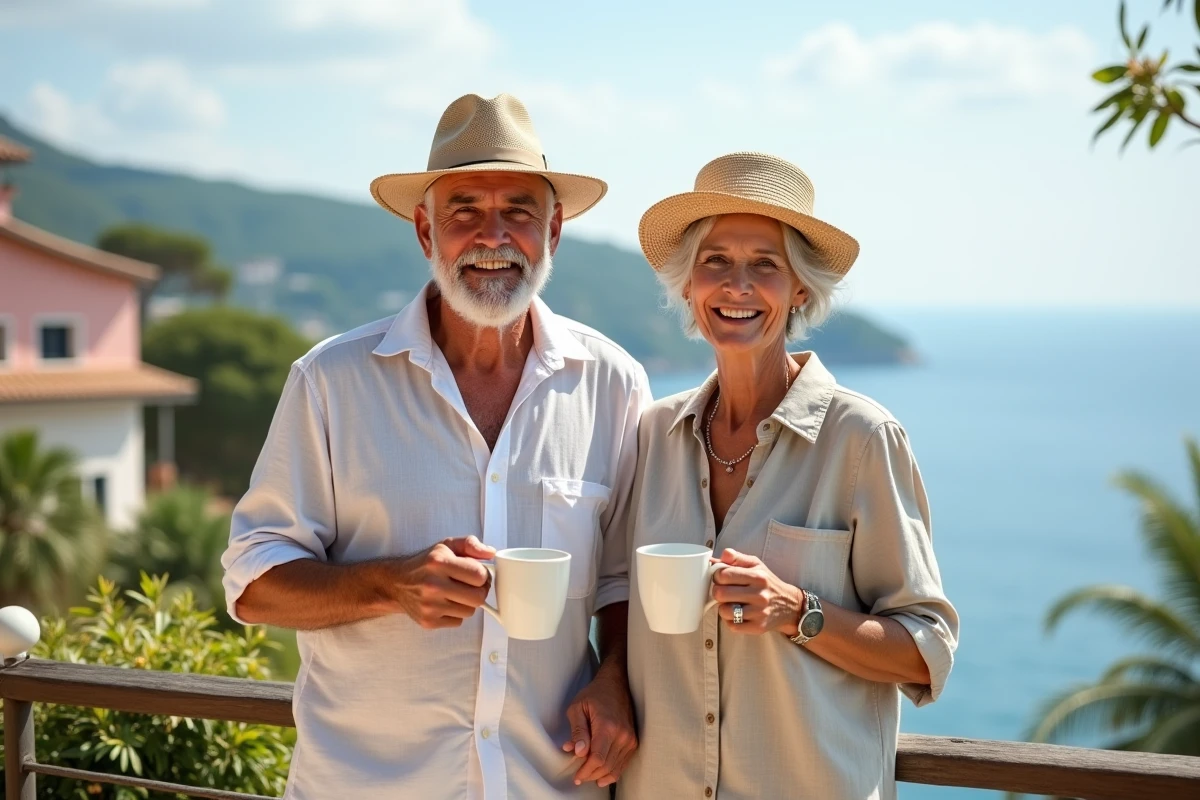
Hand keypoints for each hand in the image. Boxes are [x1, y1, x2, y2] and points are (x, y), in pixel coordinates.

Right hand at [388, 536, 494, 628]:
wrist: (396, 583)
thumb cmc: (426, 564)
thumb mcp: (447, 545)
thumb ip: (471, 545)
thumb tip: (490, 553)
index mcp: (439, 562)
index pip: (479, 576)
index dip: (483, 575)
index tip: (477, 573)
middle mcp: (433, 585)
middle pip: (478, 598)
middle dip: (479, 591)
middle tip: (471, 586)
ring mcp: (430, 606)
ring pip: (470, 611)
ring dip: (467, 603)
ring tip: (455, 593)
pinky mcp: (428, 621)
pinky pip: (458, 622)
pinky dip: (456, 614)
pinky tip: (445, 603)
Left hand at [562, 667, 637, 788]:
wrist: (616, 683)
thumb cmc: (594, 694)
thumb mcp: (577, 708)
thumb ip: (578, 731)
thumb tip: (578, 752)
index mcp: (607, 726)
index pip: (597, 758)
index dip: (585, 771)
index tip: (576, 776)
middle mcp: (622, 734)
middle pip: (606, 766)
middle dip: (591, 775)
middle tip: (579, 777)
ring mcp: (630, 738)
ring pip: (615, 767)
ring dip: (600, 775)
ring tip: (588, 776)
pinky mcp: (633, 741)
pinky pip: (623, 763)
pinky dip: (612, 773)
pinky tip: (602, 777)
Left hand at [711, 548, 803, 635]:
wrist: (790, 605)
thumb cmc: (767, 583)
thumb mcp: (756, 565)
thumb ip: (736, 558)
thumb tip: (716, 557)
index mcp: (758, 576)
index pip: (723, 575)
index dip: (717, 576)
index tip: (721, 578)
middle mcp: (760, 595)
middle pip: (720, 594)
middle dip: (718, 592)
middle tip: (724, 591)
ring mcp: (759, 613)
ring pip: (724, 611)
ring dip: (723, 607)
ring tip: (731, 603)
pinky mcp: (758, 627)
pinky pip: (732, 626)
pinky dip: (730, 620)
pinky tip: (737, 614)